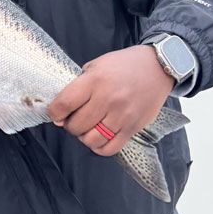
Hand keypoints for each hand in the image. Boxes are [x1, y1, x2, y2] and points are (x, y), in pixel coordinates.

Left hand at [47, 45, 174, 156]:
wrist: (157, 67)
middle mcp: (108, 99)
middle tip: (74, 119)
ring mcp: (122, 115)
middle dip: (70, 125)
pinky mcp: (133, 127)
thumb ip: (78, 87)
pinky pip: (110, 148)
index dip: (54, 112)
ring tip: (87, 128)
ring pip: (91, 140)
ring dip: (84, 137)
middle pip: (76, 125)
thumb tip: (61, 115)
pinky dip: (99, 147)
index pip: (65, 103)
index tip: (56, 113)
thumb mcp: (96, 65)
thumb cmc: (124, 65)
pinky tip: (98, 138)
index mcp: (96, 80)